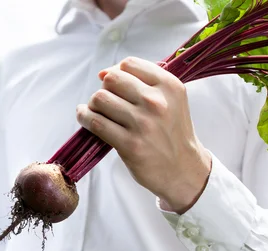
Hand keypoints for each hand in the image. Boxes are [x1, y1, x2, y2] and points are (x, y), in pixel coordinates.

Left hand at [76, 56, 211, 213]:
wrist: (183, 169)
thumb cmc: (171, 133)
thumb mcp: (171, 100)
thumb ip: (143, 82)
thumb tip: (103, 73)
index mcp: (168, 86)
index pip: (129, 64)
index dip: (114, 72)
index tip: (111, 84)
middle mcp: (156, 102)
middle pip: (111, 79)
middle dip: (103, 89)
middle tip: (105, 103)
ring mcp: (142, 123)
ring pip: (100, 99)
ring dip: (92, 105)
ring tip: (96, 112)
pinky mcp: (130, 144)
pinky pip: (96, 122)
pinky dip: (85, 118)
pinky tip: (86, 118)